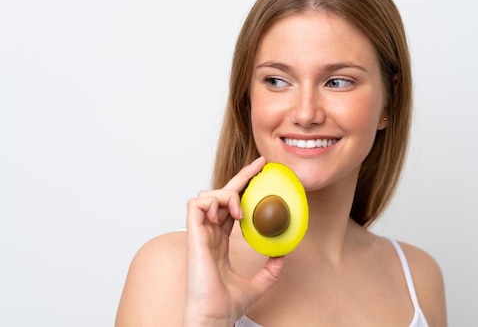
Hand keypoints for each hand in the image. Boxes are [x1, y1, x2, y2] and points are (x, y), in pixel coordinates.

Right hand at [183, 157, 284, 325]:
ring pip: (207, 195)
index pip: (230, 206)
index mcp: (220, 241)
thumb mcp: (259, 283)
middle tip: (260, 165)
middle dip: (240, 176)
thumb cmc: (227, 305)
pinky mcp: (194, 236)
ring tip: (241, 210)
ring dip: (226, 193)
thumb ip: (270, 269)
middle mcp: (209, 234)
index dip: (243, 188)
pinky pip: (196, 204)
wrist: (215, 317)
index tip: (260, 173)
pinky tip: (230, 214)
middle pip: (220, 194)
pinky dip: (213, 201)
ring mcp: (200, 234)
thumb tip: (284, 255)